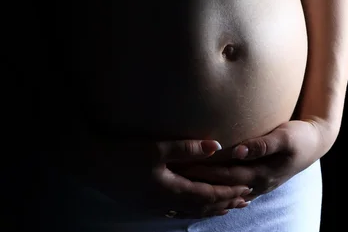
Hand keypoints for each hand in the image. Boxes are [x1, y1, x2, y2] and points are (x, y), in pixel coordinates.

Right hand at [65, 134, 252, 218]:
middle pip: (201, 207)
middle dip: (224, 204)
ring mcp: (154, 206)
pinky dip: (191, 212)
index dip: (227, 193)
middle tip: (244, 202)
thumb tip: (217, 146)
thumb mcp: (156, 148)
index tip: (245, 189)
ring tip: (226, 209)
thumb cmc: (123, 153)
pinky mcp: (145, 204)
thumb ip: (187, 148)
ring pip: (189, 212)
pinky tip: (193, 211)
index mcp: (170, 189)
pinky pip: (175, 213)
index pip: (207, 194)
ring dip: (210, 210)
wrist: (90, 164)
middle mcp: (164, 203)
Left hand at [174, 120, 328, 199]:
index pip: (225, 175)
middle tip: (173, 175)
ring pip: (225, 193)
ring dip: (204, 191)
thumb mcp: (285, 137)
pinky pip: (232, 192)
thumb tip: (239, 151)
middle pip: (221, 186)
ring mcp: (258, 186)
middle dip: (197, 182)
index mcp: (262, 174)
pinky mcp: (257, 181)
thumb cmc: (299, 136)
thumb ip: (263, 144)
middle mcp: (257, 184)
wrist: (315, 143)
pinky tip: (203, 195)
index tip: (182, 166)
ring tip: (180, 188)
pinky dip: (216, 195)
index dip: (203, 172)